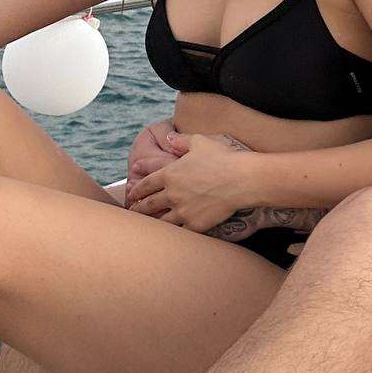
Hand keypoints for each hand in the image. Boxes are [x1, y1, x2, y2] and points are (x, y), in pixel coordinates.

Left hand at [126, 131, 257, 232]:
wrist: (240, 179)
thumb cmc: (221, 157)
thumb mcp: (199, 142)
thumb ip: (181, 141)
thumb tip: (169, 136)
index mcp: (170, 174)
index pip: (146, 184)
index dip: (136, 190)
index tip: (131, 195)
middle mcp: (172, 194)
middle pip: (149, 205)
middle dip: (138, 209)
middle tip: (133, 213)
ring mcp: (183, 211)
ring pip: (161, 222)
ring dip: (152, 224)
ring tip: (147, 227)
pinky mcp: (195, 224)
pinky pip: (180, 232)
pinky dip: (173, 234)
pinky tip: (170, 236)